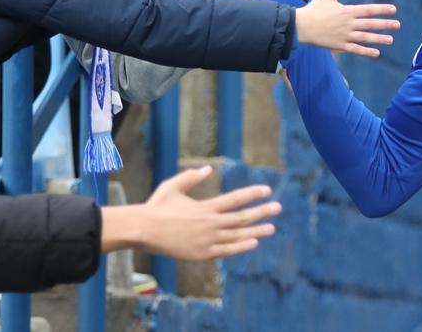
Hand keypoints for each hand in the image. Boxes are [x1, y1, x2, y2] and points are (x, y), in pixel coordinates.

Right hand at [100, 166, 281, 259]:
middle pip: (241, 218)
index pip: (235, 199)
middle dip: (261, 212)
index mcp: (205, 207)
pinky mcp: (202, 254)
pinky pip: (226, 250)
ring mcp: (207, 240)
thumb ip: (191, 177)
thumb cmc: (156, 207)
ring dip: (256, 231)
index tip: (267, 190)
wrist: (143, 231)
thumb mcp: (173, 186)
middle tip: (278, 208)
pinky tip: (252, 243)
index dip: (252, 194)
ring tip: (271, 228)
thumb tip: (207, 168)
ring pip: (237, 235)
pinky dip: (241, 246)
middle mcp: (210, 223)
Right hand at [295, 0, 398, 56]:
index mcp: (347, 11)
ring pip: (365, 38)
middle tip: (398, 25)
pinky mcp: (339, 45)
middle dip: (385, 24)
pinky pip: (355, 49)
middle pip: (370, 24)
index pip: (368, 10)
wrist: (301, 26)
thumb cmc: (314, 10)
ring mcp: (344, 35)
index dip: (382, 9)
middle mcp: (348, 24)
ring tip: (391, 39)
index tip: (394, 10)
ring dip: (379, 39)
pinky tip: (377, 53)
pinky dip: (366, 51)